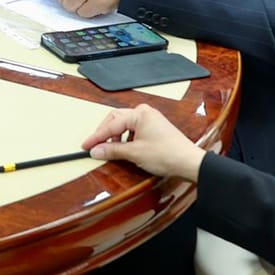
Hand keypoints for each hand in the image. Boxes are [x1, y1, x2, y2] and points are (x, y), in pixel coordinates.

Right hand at [82, 104, 204, 180]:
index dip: (96, 137)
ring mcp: (150, 119)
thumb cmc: (167, 154)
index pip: (111, 125)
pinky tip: (123, 148)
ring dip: (115, 136)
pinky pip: (133, 128)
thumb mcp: (134, 153)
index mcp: (139, 113)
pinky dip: (125, 137)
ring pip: (124, 124)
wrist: (188, 162)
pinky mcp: (154, 127)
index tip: (86, 146)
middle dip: (104, 134)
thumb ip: (112, 150)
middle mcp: (144, 112)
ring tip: (110, 149)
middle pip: (116, 120)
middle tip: (94, 146)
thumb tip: (96, 150)